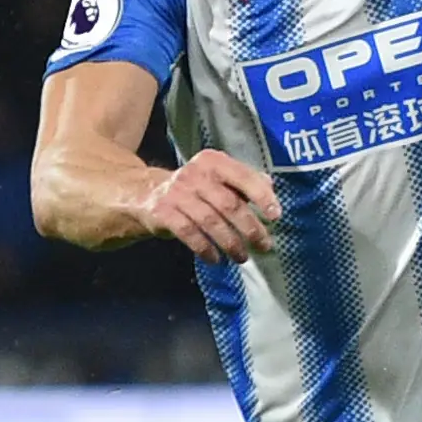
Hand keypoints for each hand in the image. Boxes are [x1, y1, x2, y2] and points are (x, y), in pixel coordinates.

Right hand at [138, 151, 279, 260]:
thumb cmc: (195, 188)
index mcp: (214, 162)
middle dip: (250, 228)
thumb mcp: (218, 177)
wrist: (146, 192)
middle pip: (229, 204)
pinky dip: (205, 248)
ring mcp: (177, 193)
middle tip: (264, 246)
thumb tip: (271, 188)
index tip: (275, 216)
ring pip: (210, 221)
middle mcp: (195, 174)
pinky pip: (188, 233)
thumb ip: (245, 181)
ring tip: (242, 257)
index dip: (262, 197)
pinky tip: (215, 259)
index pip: (243, 176)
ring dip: (230, 243)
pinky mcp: (162, 212)